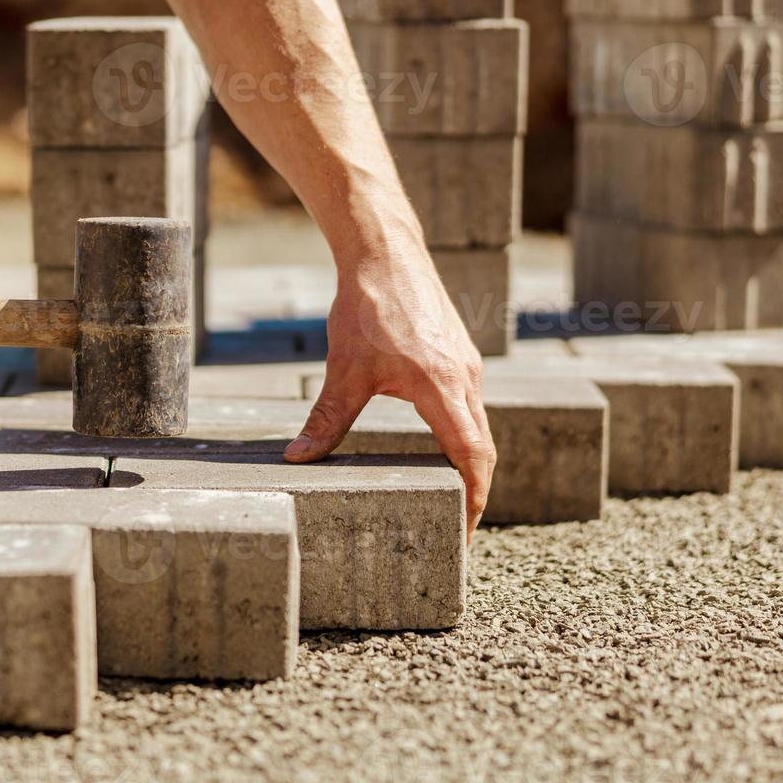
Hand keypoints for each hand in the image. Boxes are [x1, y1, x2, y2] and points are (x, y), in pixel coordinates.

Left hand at [284, 242, 496, 537]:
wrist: (386, 252)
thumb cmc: (367, 306)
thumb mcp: (344, 369)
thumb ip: (327, 418)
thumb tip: (299, 458)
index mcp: (442, 388)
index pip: (472, 456)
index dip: (474, 498)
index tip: (466, 531)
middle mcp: (465, 378)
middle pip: (482, 447)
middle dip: (475, 490)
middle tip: (460, 528)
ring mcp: (466, 365)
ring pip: (478, 425)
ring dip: (470, 463)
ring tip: (454, 497)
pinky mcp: (458, 354)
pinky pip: (470, 405)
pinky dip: (464, 435)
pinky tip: (443, 448)